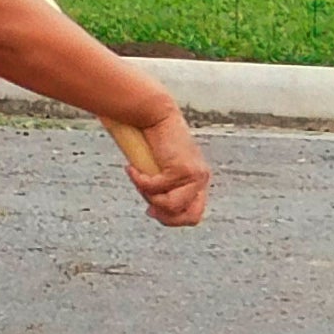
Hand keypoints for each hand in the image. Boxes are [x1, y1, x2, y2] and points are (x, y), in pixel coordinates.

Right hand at [122, 104, 208, 227]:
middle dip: (166, 216)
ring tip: (139, 180)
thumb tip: (154, 211)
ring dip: (150, 197)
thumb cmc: (154, 140)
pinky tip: (131, 168)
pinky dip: (139, 181)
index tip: (152, 209)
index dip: (173, 219)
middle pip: (191, 217)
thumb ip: (164, 189)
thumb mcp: (162, 169)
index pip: (194, 214)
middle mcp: (202, 179)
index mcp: (199, 181)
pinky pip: (156, 188)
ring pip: (171, 205)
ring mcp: (195, 175)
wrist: (155, 114)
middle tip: (148, 206)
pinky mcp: (182, 169)